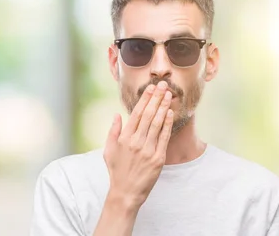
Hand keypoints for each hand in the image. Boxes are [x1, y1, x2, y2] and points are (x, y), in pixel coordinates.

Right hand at [103, 81, 173, 208]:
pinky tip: (170, 113)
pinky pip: (164, 138)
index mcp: (124, 138)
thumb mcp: (108, 150)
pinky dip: (167, 124)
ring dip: (163, 107)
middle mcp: (136, 142)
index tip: (150, 88)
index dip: (144, 99)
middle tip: (163, 85)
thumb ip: (113, 131)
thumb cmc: (116, 171)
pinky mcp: (158, 159)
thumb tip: (117, 115)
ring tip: (169, 95)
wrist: (126, 193)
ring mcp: (148, 150)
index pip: (136, 114)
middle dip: (156, 98)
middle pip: (148, 115)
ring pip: (157, 124)